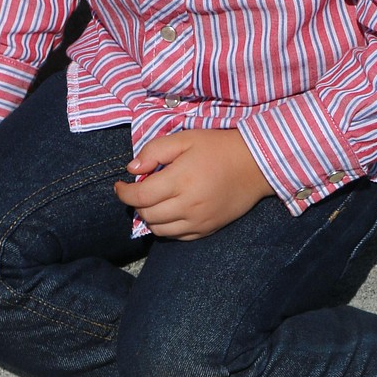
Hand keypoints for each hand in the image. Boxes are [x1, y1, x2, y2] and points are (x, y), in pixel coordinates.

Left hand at [114, 129, 273, 240]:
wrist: (256, 165)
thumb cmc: (218, 147)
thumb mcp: (186, 138)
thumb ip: (155, 151)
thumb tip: (132, 169)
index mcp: (180, 180)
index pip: (139, 197)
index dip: (123, 193)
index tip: (120, 186)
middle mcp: (187, 205)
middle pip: (147, 215)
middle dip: (137, 204)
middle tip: (141, 189)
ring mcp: (198, 221)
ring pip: (160, 230)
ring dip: (150, 217)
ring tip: (155, 201)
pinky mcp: (208, 229)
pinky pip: (178, 237)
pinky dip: (167, 227)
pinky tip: (171, 211)